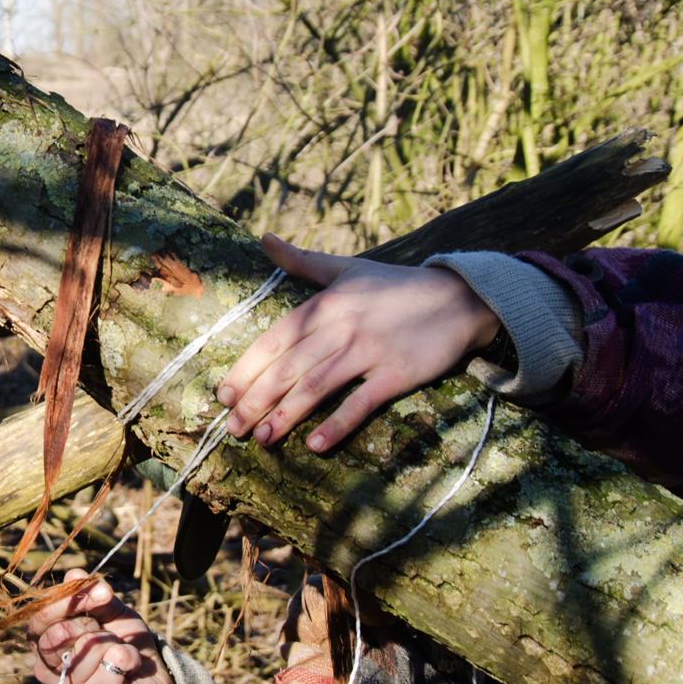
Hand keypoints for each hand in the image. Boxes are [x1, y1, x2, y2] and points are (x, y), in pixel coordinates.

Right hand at [27, 571, 179, 683]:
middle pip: (57, 633)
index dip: (70, 600)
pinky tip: (129, 665)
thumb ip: (90, 594)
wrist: (151, 674)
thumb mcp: (108, 610)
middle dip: (90, 623)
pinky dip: (129, 657)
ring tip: (117, 650)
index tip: (102, 592)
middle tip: (105, 629)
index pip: (41, 616)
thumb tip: (75, 574)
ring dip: (112, 642)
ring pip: (88, 647)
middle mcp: (46, 664)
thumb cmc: (121, 639)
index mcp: (43, 638)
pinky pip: (113, 664)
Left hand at [219, 233, 499, 453]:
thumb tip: (263, 238)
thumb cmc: (396, 286)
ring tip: (263, 440)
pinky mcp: (396, 373)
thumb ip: (301, 261)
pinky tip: (315, 445)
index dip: (246, 370)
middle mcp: (340, 327)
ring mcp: (368, 351)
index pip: (273, 341)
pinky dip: (336, 424)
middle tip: (234, 429)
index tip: (223, 396)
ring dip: (285, 416)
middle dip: (256, 401)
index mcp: (324, 304)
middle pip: (288, 369)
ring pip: (316, 387)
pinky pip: (360, 402)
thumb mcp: (346, 268)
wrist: (459, 297)